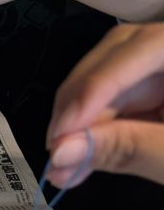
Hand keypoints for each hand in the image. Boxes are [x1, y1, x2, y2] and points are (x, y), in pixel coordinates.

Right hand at [47, 23, 163, 186]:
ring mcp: (161, 72)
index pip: (142, 48)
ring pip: (109, 77)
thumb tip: (62, 152)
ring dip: (80, 121)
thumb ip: (127, 149)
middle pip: (118, 54)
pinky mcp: (154, 92)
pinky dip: (94, 131)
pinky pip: (117, 100)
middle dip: (80, 102)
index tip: (62, 132)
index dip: (96, 87)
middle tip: (56, 148)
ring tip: (64, 162)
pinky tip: (78, 158)